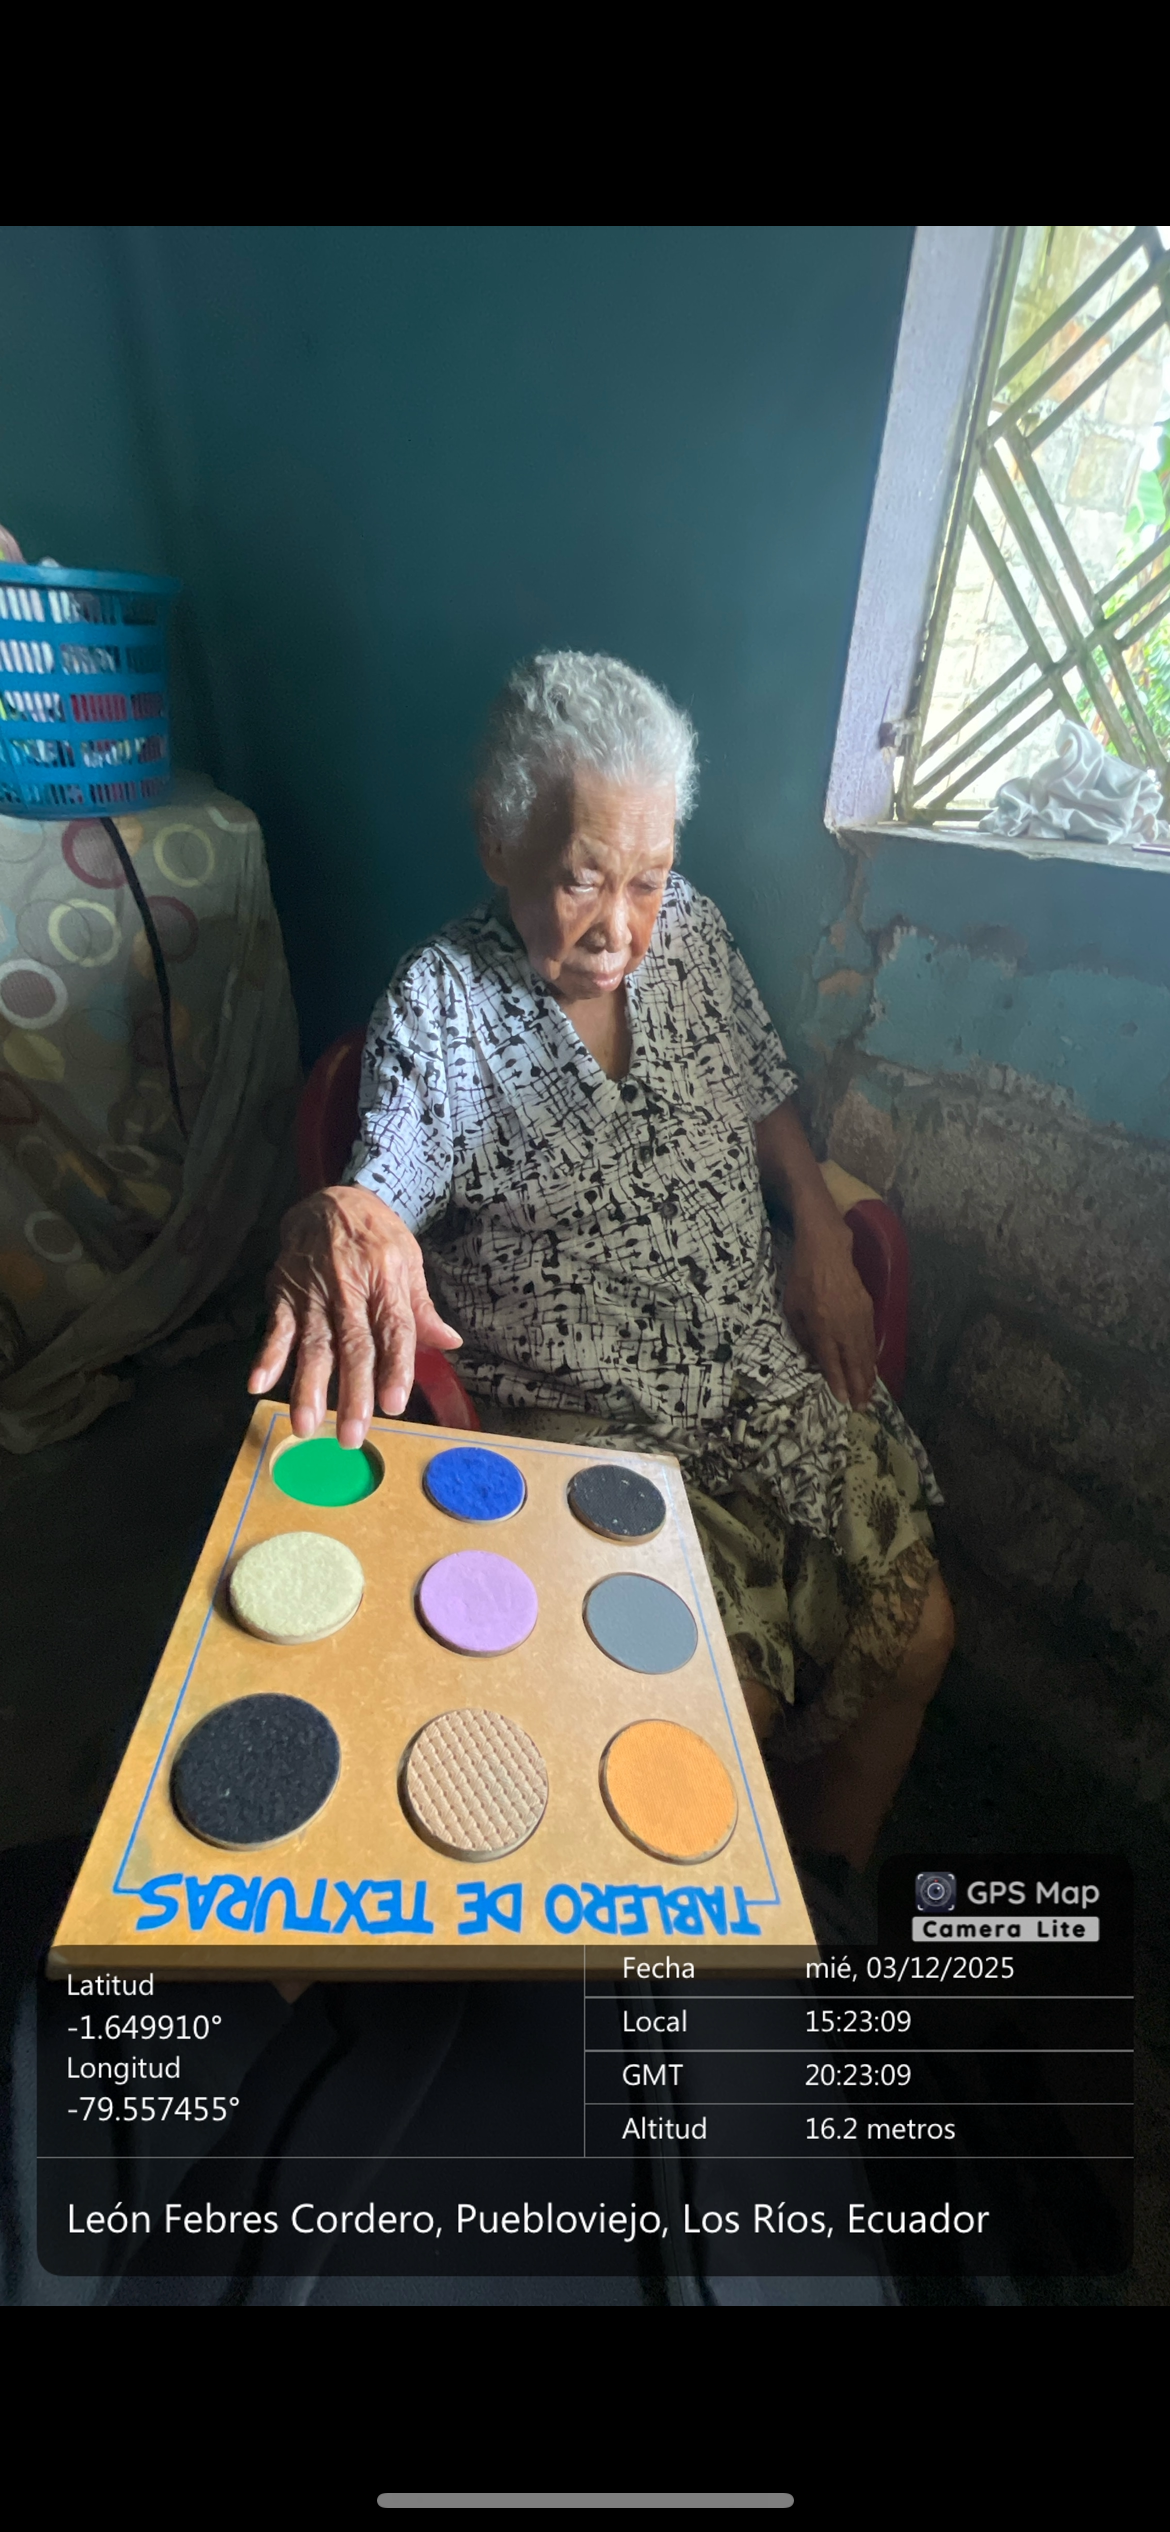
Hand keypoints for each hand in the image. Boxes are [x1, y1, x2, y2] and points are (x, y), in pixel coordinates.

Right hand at [248, 1185, 461, 1447]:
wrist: (333, 1198)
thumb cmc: (377, 1236)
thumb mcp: (409, 1262)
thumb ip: (421, 1309)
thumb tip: (451, 1343)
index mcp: (386, 1283)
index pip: (393, 1331)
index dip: (394, 1368)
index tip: (393, 1405)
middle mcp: (350, 1291)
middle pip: (352, 1347)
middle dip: (352, 1393)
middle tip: (352, 1436)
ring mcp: (314, 1293)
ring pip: (313, 1344)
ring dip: (307, 1387)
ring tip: (306, 1425)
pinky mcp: (284, 1293)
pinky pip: (275, 1328)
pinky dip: (266, 1357)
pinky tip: (258, 1385)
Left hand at [783, 1217, 874, 1407]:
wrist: (826, 1249)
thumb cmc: (802, 1278)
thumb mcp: (792, 1308)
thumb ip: (803, 1334)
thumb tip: (815, 1357)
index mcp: (822, 1324)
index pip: (831, 1360)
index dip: (838, 1381)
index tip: (842, 1400)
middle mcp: (844, 1324)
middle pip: (853, 1362)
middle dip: (858, 1387)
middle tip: (861, 1407)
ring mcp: (859, 1317)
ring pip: (866, 1352)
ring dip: (868, 1376)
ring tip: (869, 1395)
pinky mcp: (868, 1309)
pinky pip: (871, 1339)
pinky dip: (872, 1357)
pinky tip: (872, 1369)